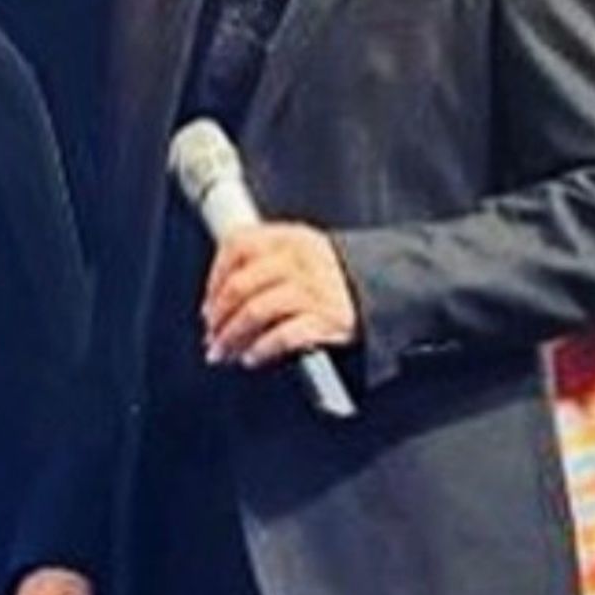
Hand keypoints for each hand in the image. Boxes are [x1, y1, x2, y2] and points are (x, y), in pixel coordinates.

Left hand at [202, 222, 358, 367]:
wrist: (386, 288)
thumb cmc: (334, 276)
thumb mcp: (301, 253)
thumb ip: (263, 262)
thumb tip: (217, 297)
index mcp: (290, 238)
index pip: (238, 246)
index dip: (215, 277)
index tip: (208, 304)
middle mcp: (300, 260)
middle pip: (241, 284)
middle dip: (218, 316)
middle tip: (211, 334)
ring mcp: (314, 289)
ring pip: (256, 311)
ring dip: (232, 336)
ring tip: (224, 351)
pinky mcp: (327, 319)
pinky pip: (283, 335)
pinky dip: (262, 349)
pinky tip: (253, 356)